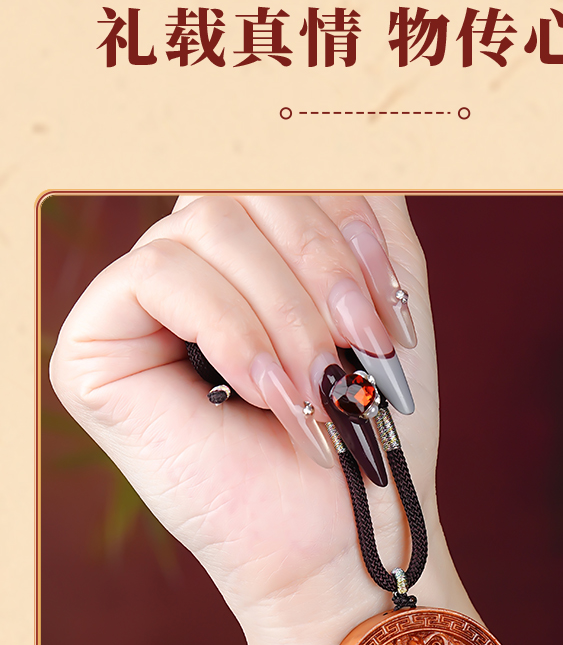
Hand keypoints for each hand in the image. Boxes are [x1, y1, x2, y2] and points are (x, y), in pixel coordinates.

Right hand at [50, 195, 441, 644]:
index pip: (278, 171)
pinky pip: (157, 273)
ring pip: (203, 225)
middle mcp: (187, 266)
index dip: (341, 218)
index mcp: (249, 251)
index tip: (387, 311)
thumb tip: (343, 116)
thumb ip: (362, 196)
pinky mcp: (93, 345)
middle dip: (318, 264)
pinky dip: (226, 326)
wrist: (341, 528)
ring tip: (315, 387)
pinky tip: (261, 389)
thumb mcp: (384, 291)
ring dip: (282, 308)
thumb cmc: (368, 424)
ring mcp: (135, 304)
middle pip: (241, 186)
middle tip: (361, 350)